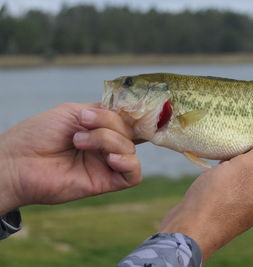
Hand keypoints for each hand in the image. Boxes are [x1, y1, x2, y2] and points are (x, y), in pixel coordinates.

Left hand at [0, 103, 140, 213]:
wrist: (17, 161)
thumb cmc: (38, 135)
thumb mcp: (73, 111)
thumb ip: (102, 111)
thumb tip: (125, 115)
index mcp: (99, 128)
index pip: (127, 121)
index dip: (130, 115)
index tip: (122, 108)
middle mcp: (105, 146)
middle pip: (129, 132)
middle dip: (109, 124)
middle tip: (82, 125)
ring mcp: (106, 164)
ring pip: (130, 149)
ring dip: (108, 140)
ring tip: (79, 142)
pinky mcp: (105, 182)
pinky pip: (134, 175)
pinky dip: (128, 163)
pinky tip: (110, 158)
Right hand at [160, 130, 252, 259]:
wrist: (190, 228)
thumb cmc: (219, 197)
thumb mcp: (246, 168)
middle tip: (242, 125)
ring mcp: (247, 199)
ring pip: (248, 168)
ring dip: (239, 154)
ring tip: (228, 137)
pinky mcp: (230, 200)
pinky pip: (234, 177)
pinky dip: (228, 165)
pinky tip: (218, 155)